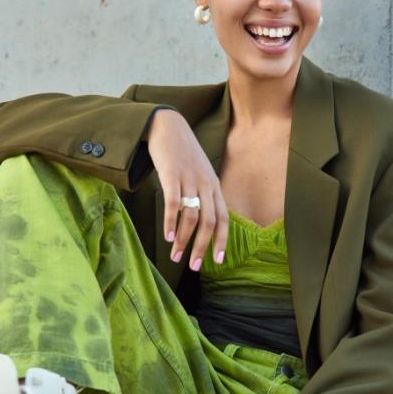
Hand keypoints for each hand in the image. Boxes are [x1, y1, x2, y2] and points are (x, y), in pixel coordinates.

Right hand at [146, 109, 228, 271]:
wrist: (169, 127)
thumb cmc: (183, 154)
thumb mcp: (200, 174)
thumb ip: (204, 195)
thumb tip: (203, 222)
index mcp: (214, 186)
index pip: (223, 218)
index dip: (221, 240)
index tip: (217, 261)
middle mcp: (205, 184)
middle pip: (209, 222)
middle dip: (202, 247)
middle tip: (195, 267)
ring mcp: (189, 179)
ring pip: (191, 216)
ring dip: (184, 240)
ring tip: (175, 256)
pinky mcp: (172, 175)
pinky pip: (173, 204)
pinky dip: (171, 222)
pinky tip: (168, 236)